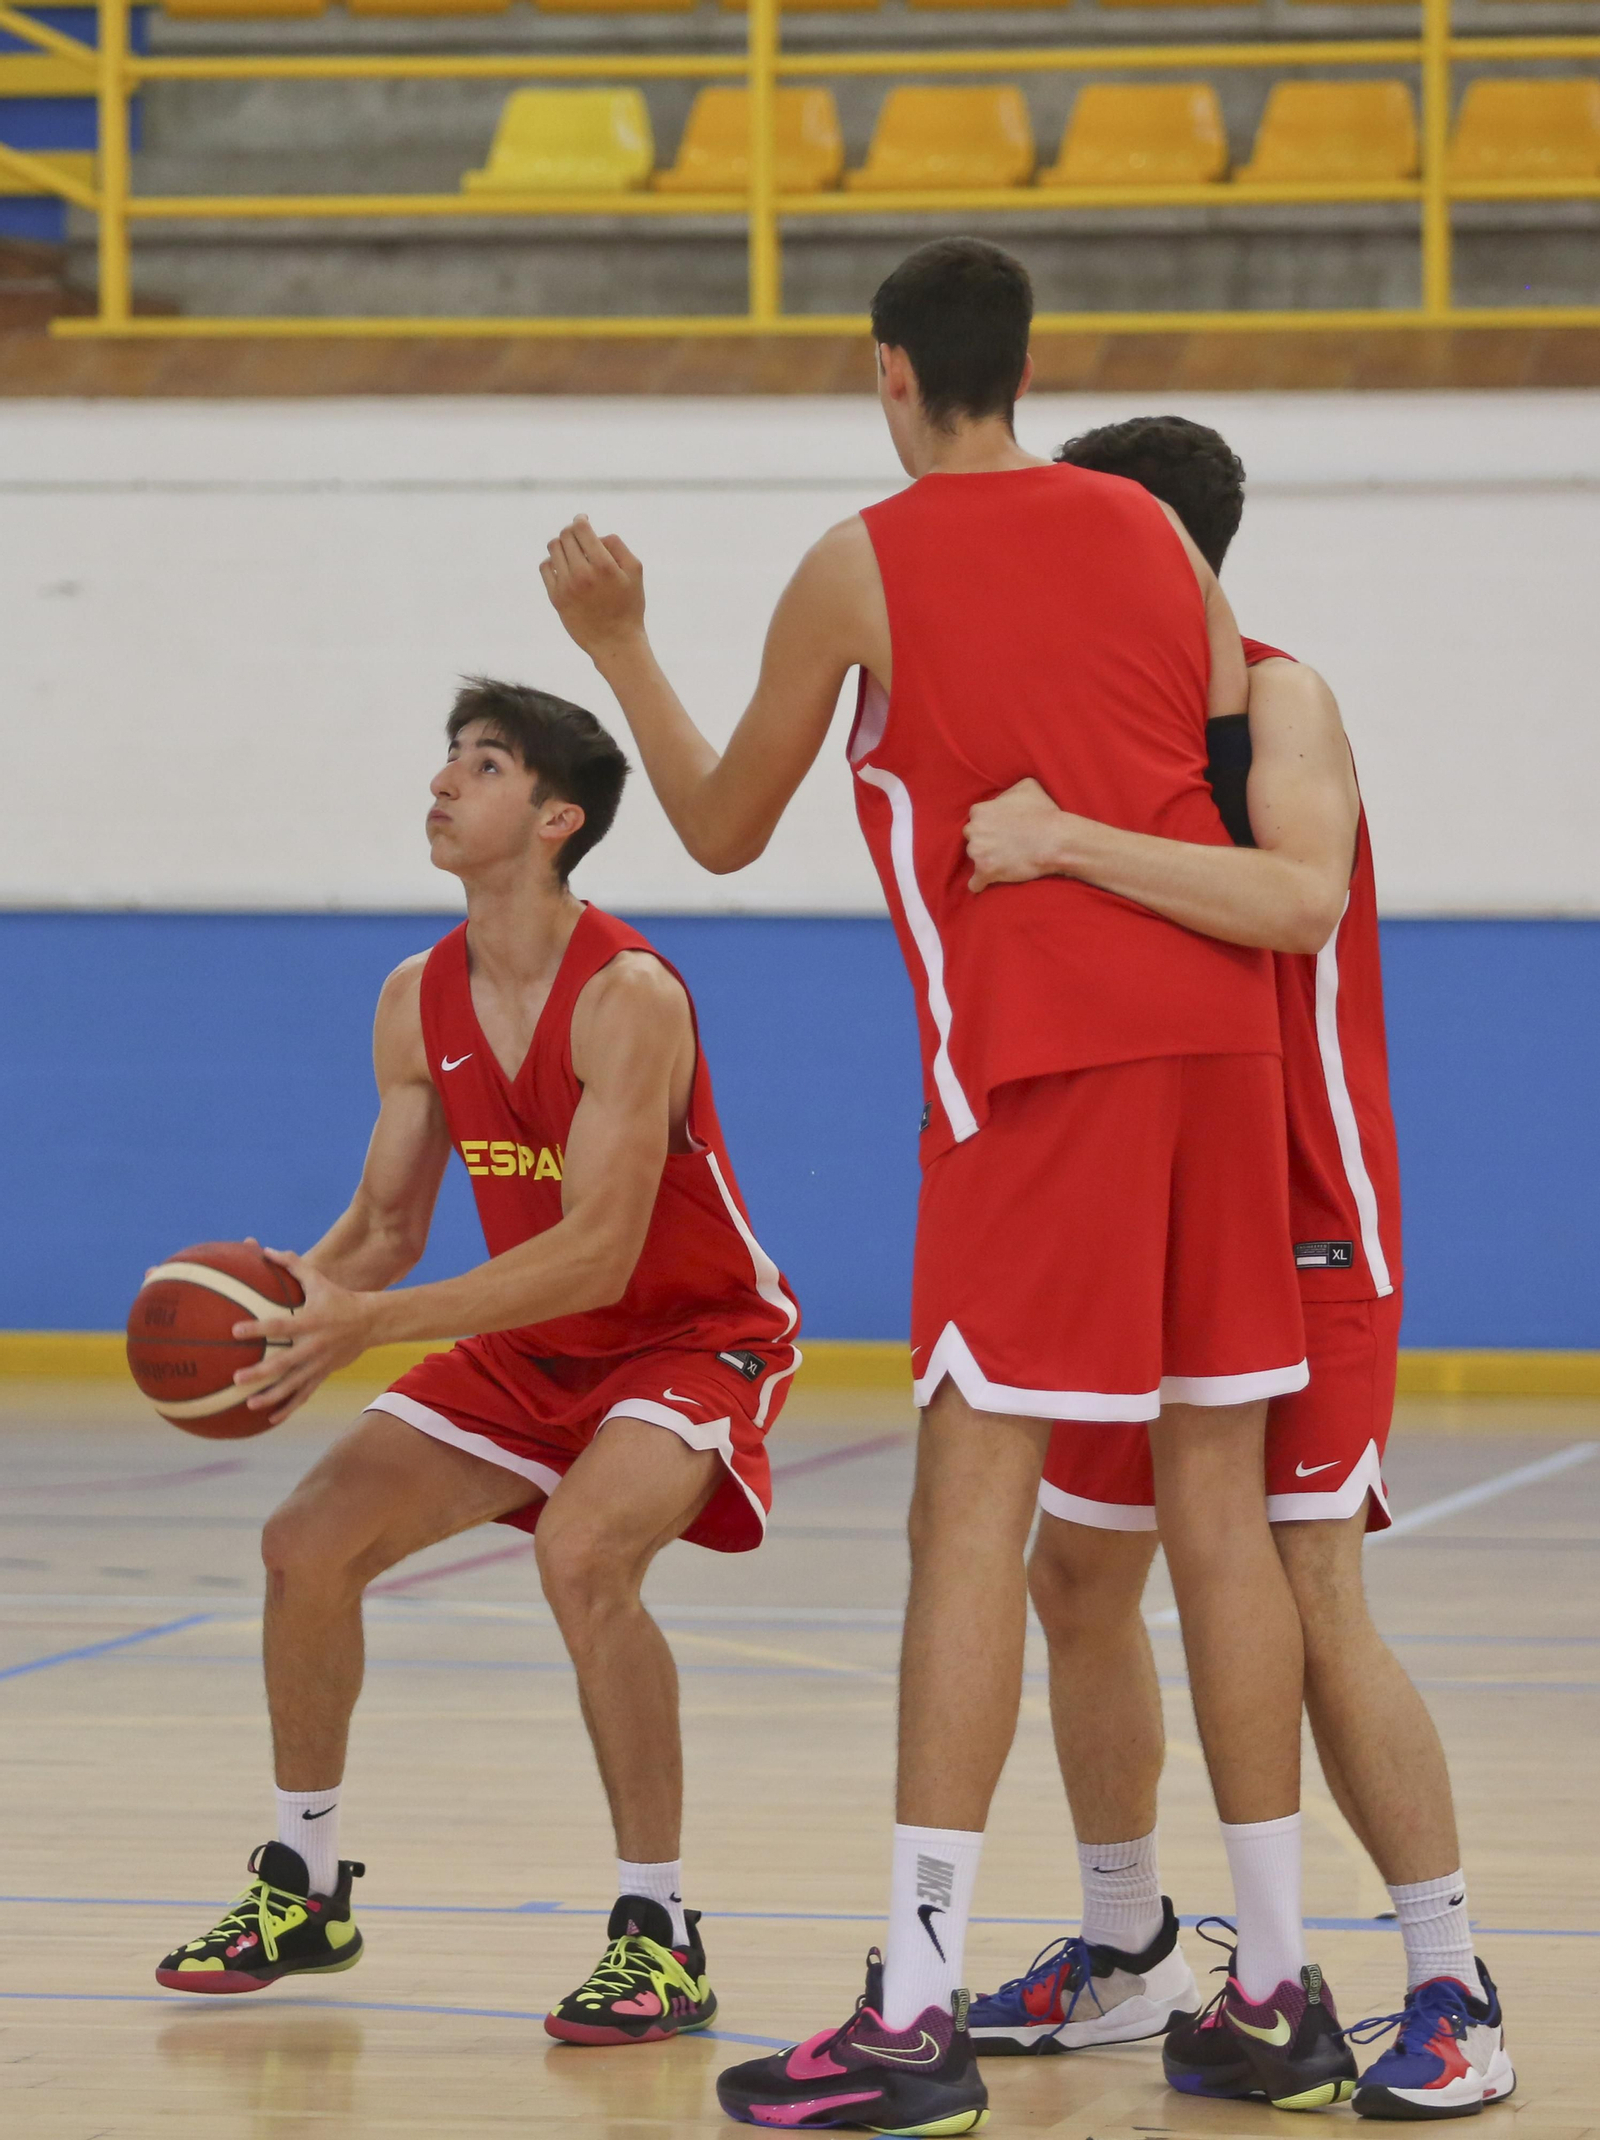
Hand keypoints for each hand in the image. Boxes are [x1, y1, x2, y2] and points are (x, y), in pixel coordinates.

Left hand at [231, 1248, 378, 1426]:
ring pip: (294, 1384)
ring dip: (272, 1396)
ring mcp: (320, 1363)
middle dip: (261, 1373)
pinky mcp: (324, 1374)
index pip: (280, 1326)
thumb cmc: (339, 1297)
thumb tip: (265, 1249)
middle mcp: (314, 1345)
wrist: (371, 1321)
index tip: (236, 1330)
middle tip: (237, 1379)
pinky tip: (271, 1419)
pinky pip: (305, 1394)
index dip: (259, 1328)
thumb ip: (292, 1265)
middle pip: (285, 1362)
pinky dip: (289, 1407)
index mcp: (310, 1321)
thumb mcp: (319, 1279)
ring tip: (250, 1404)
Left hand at [540, 515, 645, 659]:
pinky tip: (563, 567)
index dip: (580, 520)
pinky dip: (551, 562)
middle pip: (565, 536)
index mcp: (603, 565)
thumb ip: (617, 546)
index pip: (580, 529)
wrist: (615, 642)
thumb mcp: (635, 572)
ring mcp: (566, 586)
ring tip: (571, 553)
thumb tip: (596, 535)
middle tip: (578, 538)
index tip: (582, 521)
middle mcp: (582, 574)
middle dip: (571, 532)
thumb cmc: (628, 606)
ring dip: (561, 545)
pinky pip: (545, 568)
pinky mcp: (556, 598)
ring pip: (553, 549)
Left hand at [965, 779, 1071, 891]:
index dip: (989, 824)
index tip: (1001, 830)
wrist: (1055, 839)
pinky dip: (980, 884)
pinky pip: (974, 883)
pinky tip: (987, 883)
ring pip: (974, 858)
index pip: (976, 818)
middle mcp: (974, 830)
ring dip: (985, 860)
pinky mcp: (985, 871)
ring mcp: (978, 852)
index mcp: (980, 811)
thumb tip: (1003, 798)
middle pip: (972, 837)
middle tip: (1003, 845)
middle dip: (984, 841)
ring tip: (1004, 861)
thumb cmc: (1044, 812)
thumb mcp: (1026, 786)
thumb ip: (1007, 792)